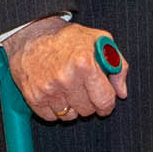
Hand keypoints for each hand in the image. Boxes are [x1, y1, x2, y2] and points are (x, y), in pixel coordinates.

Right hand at [3, 20, 128, 121]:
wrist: (31, 34)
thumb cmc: (67, 38)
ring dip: (71, 107)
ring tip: (67, 90)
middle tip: (84, 91)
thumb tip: (121, 92)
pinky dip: (54, 109)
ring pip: (69, 116)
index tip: (104, 103)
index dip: (107, 104)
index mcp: (85, 64)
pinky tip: (55, 93)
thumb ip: (118, 66)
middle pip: (87, 111)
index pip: (104, 100)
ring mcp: (48, 89)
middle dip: (89, 103)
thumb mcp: (99, 41)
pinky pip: (51, 117)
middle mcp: (66, 79)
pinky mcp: (33, 97)